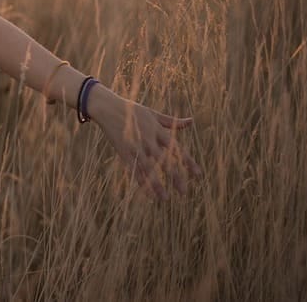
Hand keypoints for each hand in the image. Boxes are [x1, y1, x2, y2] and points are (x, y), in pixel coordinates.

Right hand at [88, 87, 202, 199]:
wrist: (107, 108)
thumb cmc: (132, 110)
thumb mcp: (153, 114)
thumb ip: (172, 122)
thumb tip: (191, 121)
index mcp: (157, 130)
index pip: (176, 148)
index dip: (188, 162)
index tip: (198, 175)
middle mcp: (148, 140)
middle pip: (164, 161)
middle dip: (174, 177)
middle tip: (184, 192)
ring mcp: (134, 146)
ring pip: (148, 169)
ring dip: (156, 184)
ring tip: (164, 199)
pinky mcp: (122, 151)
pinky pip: (132, 169)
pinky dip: (139, 181)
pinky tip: (146, 193)